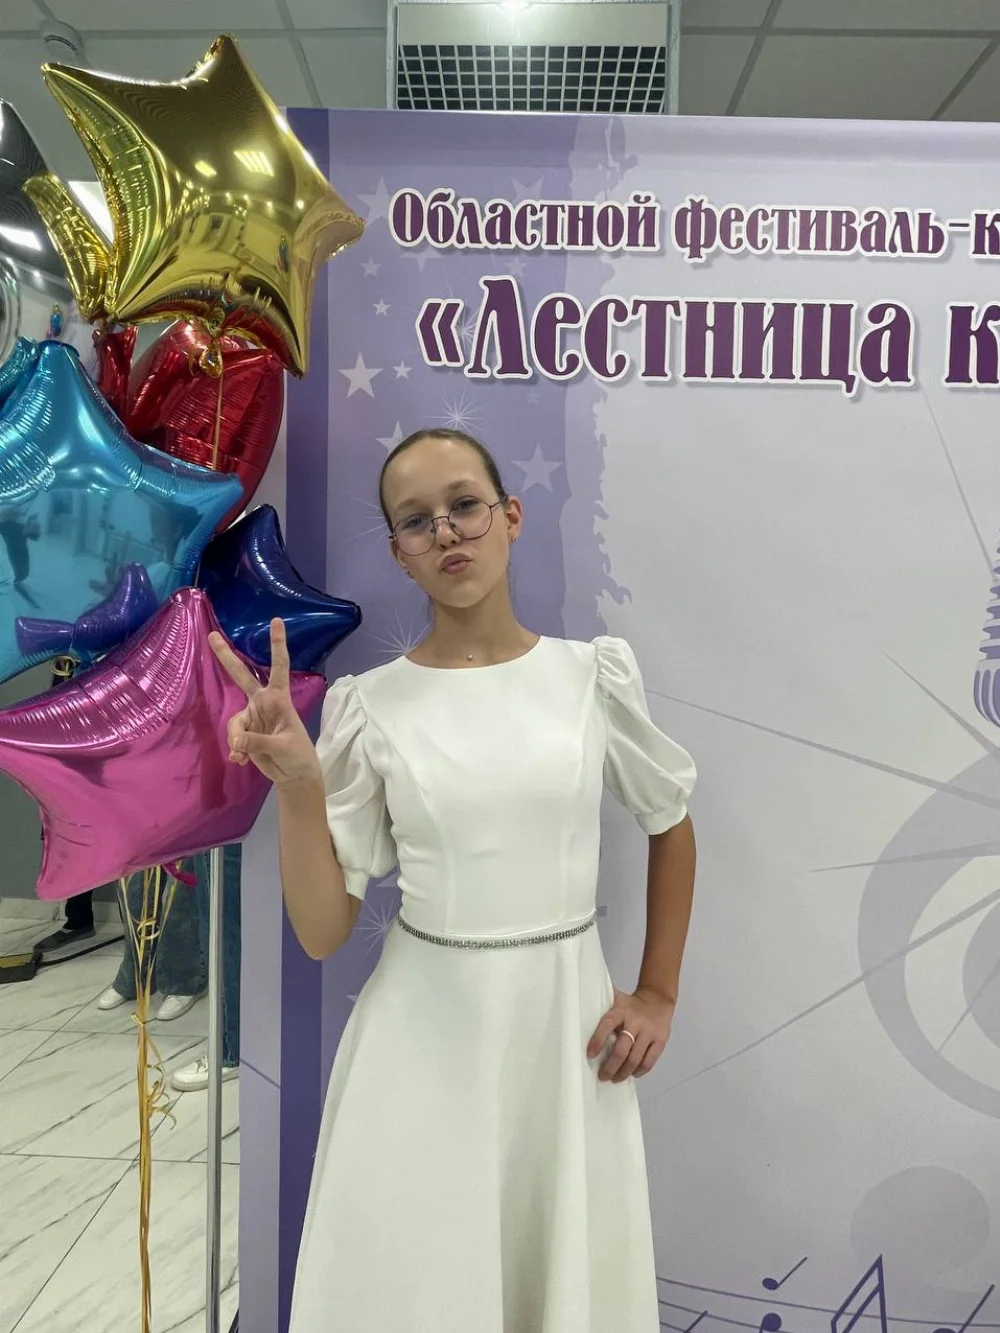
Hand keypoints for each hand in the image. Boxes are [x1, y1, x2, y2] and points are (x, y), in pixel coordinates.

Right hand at [210, 619, 321, 789]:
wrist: (294, 775)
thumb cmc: (298, 755)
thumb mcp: (284, 747)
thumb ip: (259, 742)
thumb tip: (237, 740)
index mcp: (279, 699)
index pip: (279, 667)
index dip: (277, 645)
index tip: (277, 621)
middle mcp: (263, 703)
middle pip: (242, 676)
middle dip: (227, 656)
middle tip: (212, 635)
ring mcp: (252, 717)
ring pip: (234, 722)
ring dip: (237, 740)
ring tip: (245, 755)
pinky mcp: (245, 734)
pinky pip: (232, 738)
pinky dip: (235, 751)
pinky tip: (242, 761)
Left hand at [586, 986, 675, 1082]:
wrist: (658, 1000)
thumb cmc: (630, 1004)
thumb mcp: (616, 999)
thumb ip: (601, 1004)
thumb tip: (578, 1007)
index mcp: (621, 1011)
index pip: (607, 1024)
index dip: (598, 1040)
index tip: (589, 1055)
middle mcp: (635, 1022)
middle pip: (622, 1049)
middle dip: (610, 1066)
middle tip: (602, 1076)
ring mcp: (649, 1032)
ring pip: (635, 1058)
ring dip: (623, 1072)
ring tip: (614, 1078)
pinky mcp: (660, 1041)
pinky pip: (649, 1061)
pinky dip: (639, 1071)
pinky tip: (631, 1074)